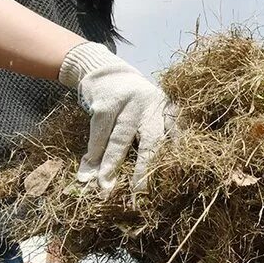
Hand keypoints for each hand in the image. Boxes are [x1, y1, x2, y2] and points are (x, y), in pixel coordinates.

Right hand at [59, 42, 172, 192]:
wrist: (103, 69)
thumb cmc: (130, 100)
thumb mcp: (149, 109)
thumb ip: (155, 131)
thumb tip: (153, 173)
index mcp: (165, 108)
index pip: (174, 135)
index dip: (174, 158)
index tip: (172, 182)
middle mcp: (150, 105)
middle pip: (150, 141)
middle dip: (144, 170)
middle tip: (139, 193)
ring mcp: (128, 103)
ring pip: (119, 140)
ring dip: (110, 166)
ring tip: (105, 187)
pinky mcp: (106, 103)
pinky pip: (99, 133)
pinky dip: (94, 151)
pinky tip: (88, 168)